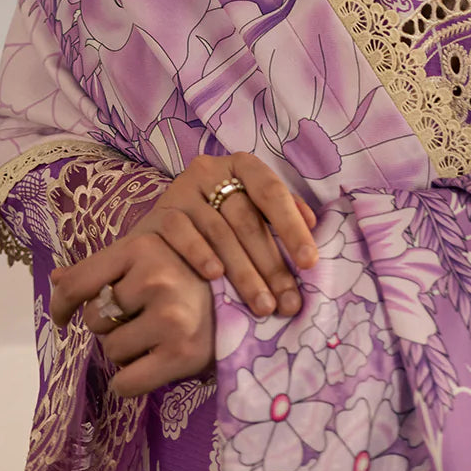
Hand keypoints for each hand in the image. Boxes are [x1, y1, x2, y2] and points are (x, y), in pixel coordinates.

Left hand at [49, 233, 213, 395]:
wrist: (248, 298)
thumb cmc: (188, 273)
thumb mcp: (146, 257)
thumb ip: (101, 268)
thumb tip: (55, 279)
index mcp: (141, 247)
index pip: (78, 283)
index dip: (62, 304)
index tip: (62, 316)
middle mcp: (156, 277)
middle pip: (94, 319)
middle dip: (109, 324)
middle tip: (140, 317)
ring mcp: (170, 316)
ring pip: (111, 349)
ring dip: (123, 350)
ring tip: (153, 336)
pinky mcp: (182, 352)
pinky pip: (126, 383)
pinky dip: (129, 382)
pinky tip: (149, 367)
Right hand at [137, 152, 318, 319]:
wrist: (163, 234)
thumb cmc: (220, 221)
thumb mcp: (251, 209)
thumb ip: (282, 212)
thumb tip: (313, 223)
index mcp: (241, 165)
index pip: (272, 192)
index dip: (292, 227)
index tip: (309, 262)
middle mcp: (210, 171)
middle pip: (247, 218)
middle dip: (272, 264)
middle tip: (289, 301)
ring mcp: (181, 191)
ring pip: (219, 231)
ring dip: (244, 272)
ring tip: (263, 305)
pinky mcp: (158, 214)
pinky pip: (181, 232)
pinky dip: (200, 253)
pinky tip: (216, 276)